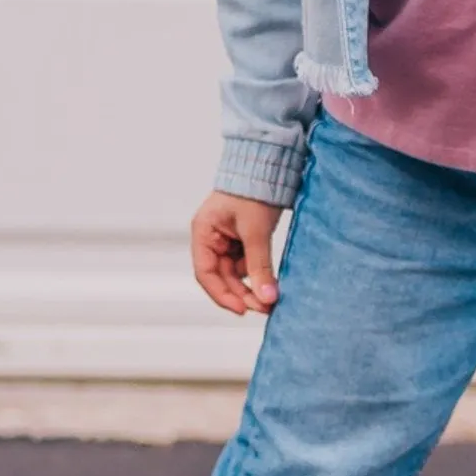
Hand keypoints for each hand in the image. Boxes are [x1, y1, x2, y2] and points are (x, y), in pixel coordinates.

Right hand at [191, 190, 284, 314]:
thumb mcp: (256, 231)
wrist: (269, 166)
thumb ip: (260, 265)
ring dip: (253, 286)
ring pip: (237, 274)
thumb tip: (267, 297)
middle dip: (243, 294)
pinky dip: (259, 274)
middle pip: (223, 277)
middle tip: (265, 308)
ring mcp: (228, 240)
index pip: (205, 273)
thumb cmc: (253, 190)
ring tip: (272, 299)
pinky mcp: (244, 239)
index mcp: (203, 233)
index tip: (243, 309)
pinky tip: (271, 283)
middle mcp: (212, 239)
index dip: (222, 295)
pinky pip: (249, 264)